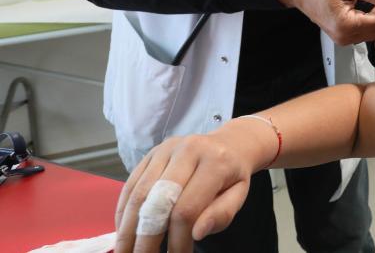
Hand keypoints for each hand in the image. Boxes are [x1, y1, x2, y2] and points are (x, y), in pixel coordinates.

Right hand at [113, 121, 270, 252]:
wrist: (228, 144)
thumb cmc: (232, 175)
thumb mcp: (238, 195)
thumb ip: (221, 214)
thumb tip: (196, 234)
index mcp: (214, 162)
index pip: (187, 209)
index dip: (177, 240)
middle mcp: (187, 150)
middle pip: (157, 201)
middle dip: (146, 237)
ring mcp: (165, 149)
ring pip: (139, 194)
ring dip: (127, 228)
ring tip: (125, 251)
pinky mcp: (151, 153)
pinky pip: (130, 185)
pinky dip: (123, 211)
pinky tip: (124, 231)